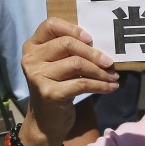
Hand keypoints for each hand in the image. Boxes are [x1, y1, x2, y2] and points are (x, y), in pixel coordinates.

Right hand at [19, 17, 118, 145]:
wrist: (46, 121)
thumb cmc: (57, 86)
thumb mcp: (59, 65)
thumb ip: (70, 51)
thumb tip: (103, 46)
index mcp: (32, 46)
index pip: (51, 24)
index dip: (73, 29)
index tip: (91, 39)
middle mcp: (31, 59)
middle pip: (68, 44)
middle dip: (93, 53)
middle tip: (109, 62)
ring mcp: (38, 76)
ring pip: (77, 64)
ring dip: (100, 71)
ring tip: (113, 76)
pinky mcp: (49, 93)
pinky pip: (82, 83)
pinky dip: (100, 85)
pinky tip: (111, 87)